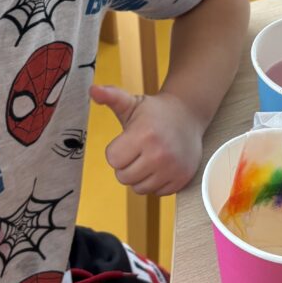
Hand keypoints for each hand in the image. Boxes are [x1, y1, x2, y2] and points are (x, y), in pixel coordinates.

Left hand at [89, 84, 203, 195]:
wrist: (188, 115)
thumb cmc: (155, 111)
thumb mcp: (132, 103)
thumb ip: (111, 97)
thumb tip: (92, 90)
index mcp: (144, 135)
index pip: (113, 160)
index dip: (116, 151)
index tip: (127, 140)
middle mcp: (160, 154)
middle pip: (123, 177)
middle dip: (126, 165)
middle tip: (137, 149)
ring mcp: (172, 169)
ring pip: (139, 188)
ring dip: (139, 176)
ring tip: (148, 157)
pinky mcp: (182, 179)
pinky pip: (157, 193)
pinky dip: (155, 182)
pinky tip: (160, 166)